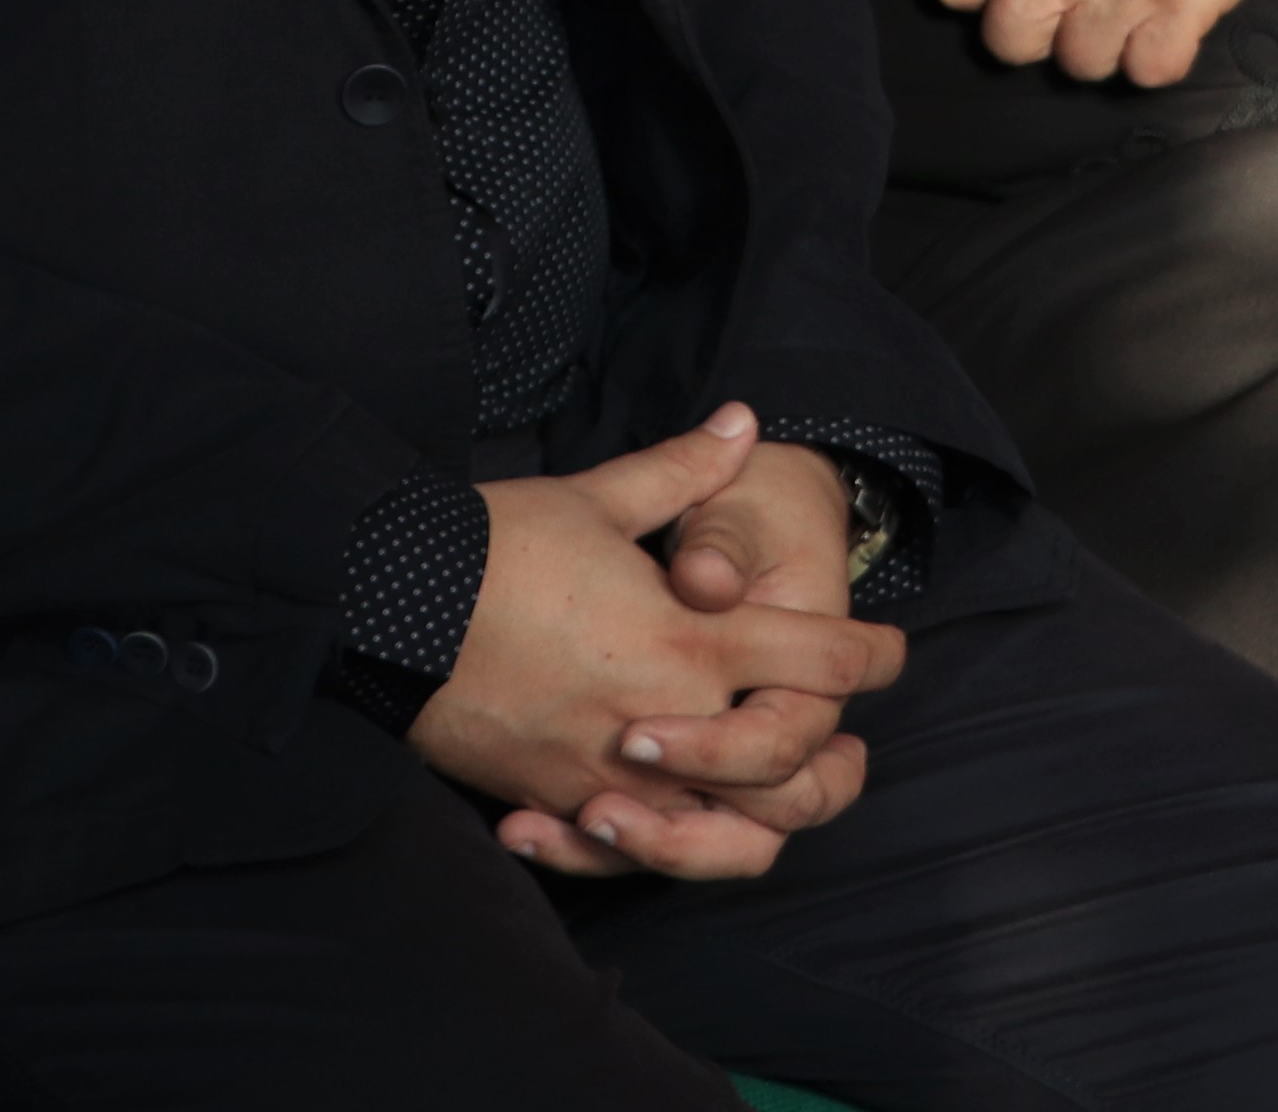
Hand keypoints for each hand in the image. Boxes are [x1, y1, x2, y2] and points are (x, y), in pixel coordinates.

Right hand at [413, 411, 909, 883]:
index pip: (814, 658)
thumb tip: (744, 421)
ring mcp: (607, 775)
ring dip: (759, 822)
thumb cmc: (495, 544)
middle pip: (785, 769)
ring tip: (771, 796)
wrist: (386, 604)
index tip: (891, 650)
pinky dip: (655, 848)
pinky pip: (627, 856)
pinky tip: (667, 827)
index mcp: (688, 641)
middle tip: (848, 744)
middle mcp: (662, 721)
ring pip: (719, 837)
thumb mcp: (596, 498)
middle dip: (831, 761)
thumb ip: (683, 471)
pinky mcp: (555, 803)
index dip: (868, 653)